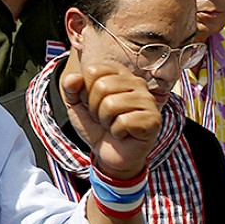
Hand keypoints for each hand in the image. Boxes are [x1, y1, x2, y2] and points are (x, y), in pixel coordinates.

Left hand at [61, 63, 160, 178]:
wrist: (107, 152)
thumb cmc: (95, 125)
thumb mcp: (76, 104)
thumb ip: (70, 88)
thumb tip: (73, 78)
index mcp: (118, 73)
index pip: (93, 71)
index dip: (85, 91)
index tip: (92, 103)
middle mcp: (137, 82)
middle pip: (102, 86)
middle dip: (94, 108)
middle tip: (103, 118)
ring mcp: (148, 100)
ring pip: (112, 104)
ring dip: (105, 121)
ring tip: (112, 125)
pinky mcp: (153, 119)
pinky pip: (124, 122)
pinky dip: (117, 132)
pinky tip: (123, 134)